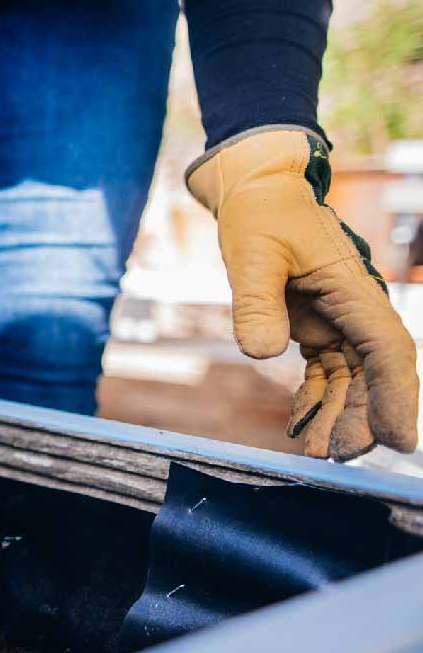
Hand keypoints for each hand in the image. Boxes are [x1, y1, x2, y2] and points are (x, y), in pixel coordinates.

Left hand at [188, 128, 419, 459]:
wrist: (257, 193)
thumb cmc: (262, 215)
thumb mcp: (252, 252)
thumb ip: (255, 301)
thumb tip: (261, 353)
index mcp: (355, 290)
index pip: (388, 350)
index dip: (397, 397)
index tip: (400, 441)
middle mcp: (356, 310)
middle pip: (374, 375)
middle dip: (362, 419)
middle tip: (335, 458)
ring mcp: (340, 321)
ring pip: (352, 380)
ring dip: (337, 416)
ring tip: (313, 453)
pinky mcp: (318, 327)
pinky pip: (326, 373)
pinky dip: (315, 400)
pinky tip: (298, 426)